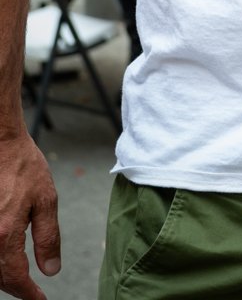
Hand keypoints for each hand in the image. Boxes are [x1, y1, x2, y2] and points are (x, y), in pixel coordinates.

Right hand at [0, 132, 59, 299]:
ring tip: (20, 277)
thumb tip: (51, 270)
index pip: (15, 278)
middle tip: (31, 290)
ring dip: (2, 275)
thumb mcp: (46, 200)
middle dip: (14, 286)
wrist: (1, 144)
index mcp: (5, 234)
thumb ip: (48, 238)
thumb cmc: (24, 167)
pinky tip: (5, 258)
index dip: (28, 294)